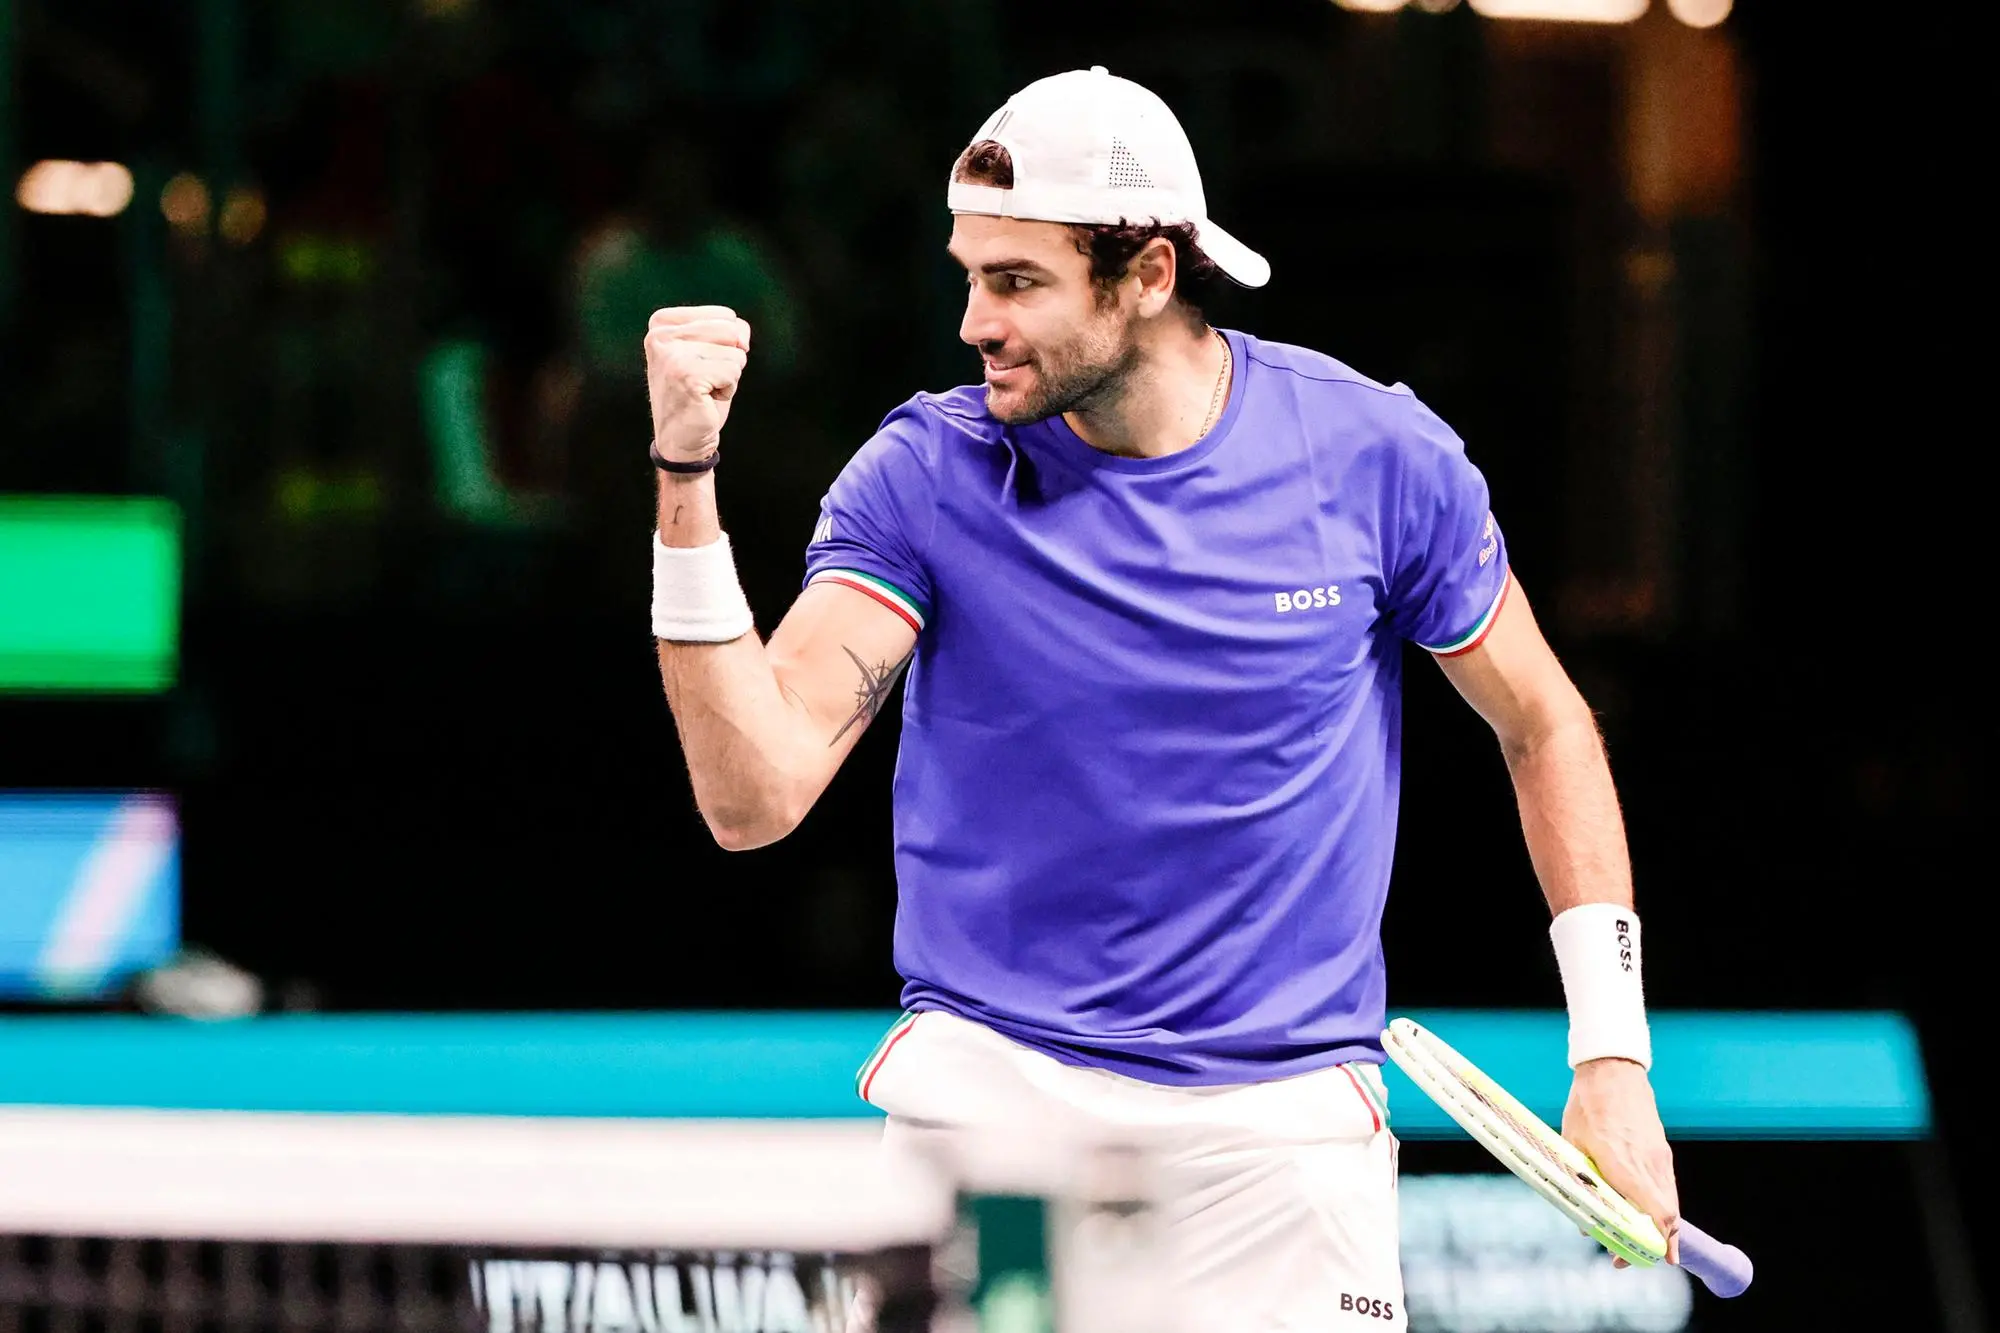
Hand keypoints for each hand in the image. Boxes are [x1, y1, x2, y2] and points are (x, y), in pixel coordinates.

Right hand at [644, 306, 751, 462]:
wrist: (680, 439)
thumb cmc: (698, 394)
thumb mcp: (710, 351)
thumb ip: (729, 331)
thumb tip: (742, 338)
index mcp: (662, 323)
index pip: (726, 316)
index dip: (727, 345)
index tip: (702, 364)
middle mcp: (660, 335)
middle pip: (732, 331)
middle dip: (730, 360)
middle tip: (706, 379)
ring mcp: (671, 355)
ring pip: (736, 353)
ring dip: (729, 376)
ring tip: (704, 390)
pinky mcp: (686, 375)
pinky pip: (733, 372)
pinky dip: (728, 390)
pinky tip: (706, 399)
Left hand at [1562, 1057, 1679, 1265]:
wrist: (1612, 1072)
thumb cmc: (1587, 1107)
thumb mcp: (1572, 1145)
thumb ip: (1578, 1182)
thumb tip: (1584, 1221)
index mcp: (1624, 1163)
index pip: (1655, 1212)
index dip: (1656, 1241)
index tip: (1648, 1259)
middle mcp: (1648, 1164)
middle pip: (1668, 1216)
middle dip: (1654, 1243)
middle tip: (1630, 1257)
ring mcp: (1659, 1158)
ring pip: (1670, 1203)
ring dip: (1657, 1227)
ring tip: (1633, 1240)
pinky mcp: (1661, 1152)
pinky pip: (1666, 1188)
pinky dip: (1658, 1207)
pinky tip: (1639, 1213)